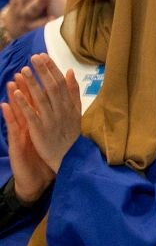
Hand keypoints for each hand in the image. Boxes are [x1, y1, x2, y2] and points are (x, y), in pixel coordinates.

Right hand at [2, 81, 55, 202]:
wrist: (36, 175)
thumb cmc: (43, 151)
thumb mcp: (51, 132)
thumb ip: (55, 116)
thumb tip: (60, 102)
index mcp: (39, 120)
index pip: (40, 99)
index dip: (41, 85)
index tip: (42, 69)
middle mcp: (29, 124)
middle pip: (28, 102)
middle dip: (26, 85)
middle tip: (23, 69)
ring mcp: (21, 132)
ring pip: (17, 112)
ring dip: (15, 96)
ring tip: (12, 82)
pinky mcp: (16, 143)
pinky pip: (12, 128)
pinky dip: (9, 116)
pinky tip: (4, 105)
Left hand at [9, 56, 82, 171]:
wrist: (68, 157)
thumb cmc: (70, 133)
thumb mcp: (76, 111)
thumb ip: (72, 91)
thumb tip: (69, 72)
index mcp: (69, 104)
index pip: (60, 82)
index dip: (51, 69)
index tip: (42, 56)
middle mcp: (61, 110)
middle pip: (51, 87)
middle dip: (42, 72)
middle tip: (33, 57)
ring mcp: (50, 119)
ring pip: (41, 98)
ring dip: (32, 84)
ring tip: (23, 70)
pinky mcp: (40, 129)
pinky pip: (31, 114)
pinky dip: (24, 104)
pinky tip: (16, 94)